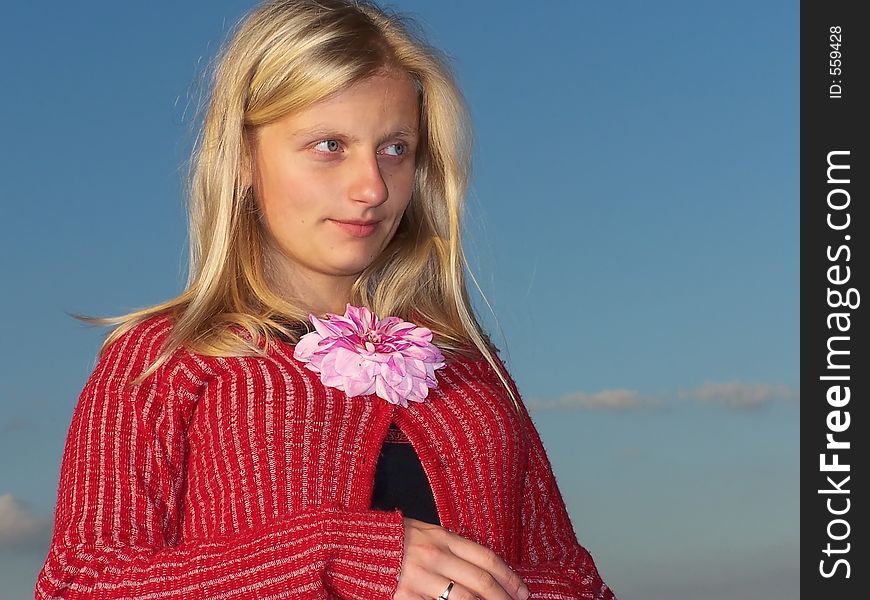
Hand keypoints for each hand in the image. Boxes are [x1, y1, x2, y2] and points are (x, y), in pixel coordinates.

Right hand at [393, 517, 529, 599]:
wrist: (350, 544)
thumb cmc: (390, 539)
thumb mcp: (424, 532)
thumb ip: (450, 546)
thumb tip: (480, 566)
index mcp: (441, 537)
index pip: (486, 558)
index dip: (509, 577)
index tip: (522, 592)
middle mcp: (434, 556)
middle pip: (480, 582)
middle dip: (503, 599)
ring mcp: (419, 578)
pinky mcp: (404, 597)